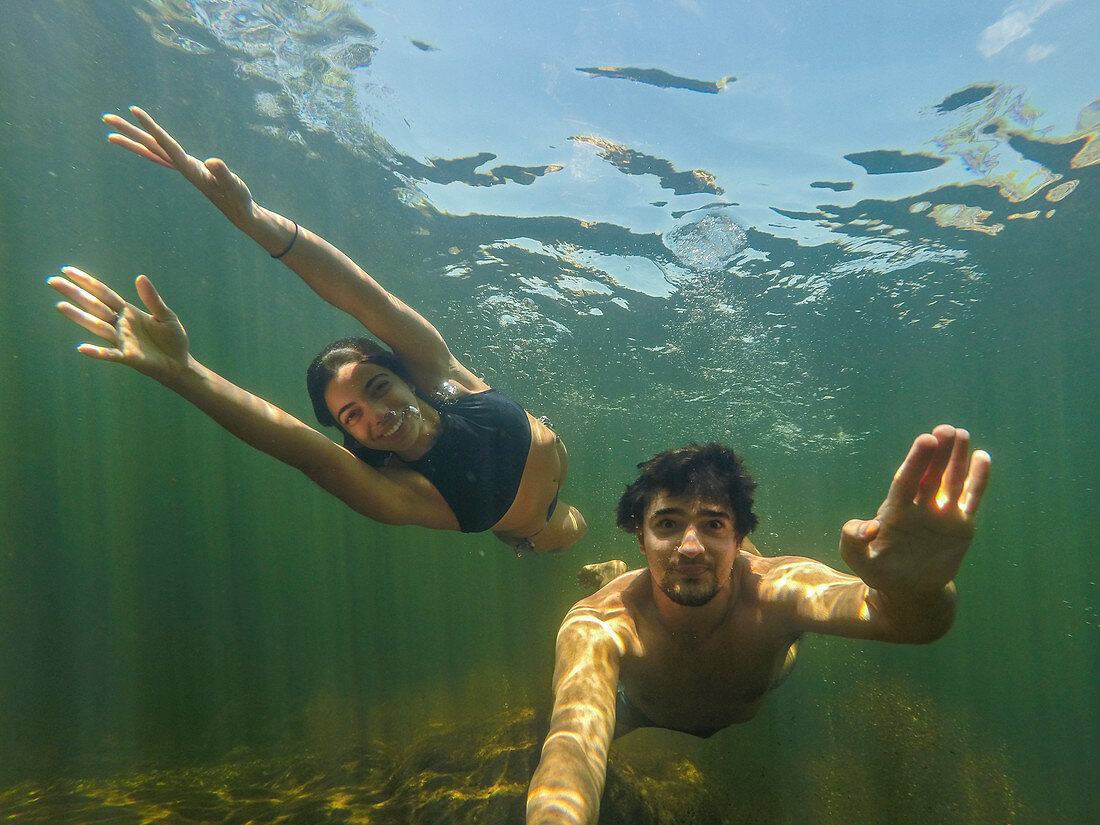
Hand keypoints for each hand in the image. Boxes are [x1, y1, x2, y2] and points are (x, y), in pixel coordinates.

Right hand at [49, 267, 189, 383]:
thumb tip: (140, 277)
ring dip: (79, 317)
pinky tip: (82, 348)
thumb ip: (152, 298)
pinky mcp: (127, 357)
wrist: (179, 364)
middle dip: (74, 293)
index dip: (87, 282)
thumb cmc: (172, 338)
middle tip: (52, 281)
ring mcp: (121, 341)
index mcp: (127, 312)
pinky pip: (110, 354)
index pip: (103, 294)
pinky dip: (97, 352)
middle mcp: (119, 325)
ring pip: (96, 326)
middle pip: (94, 306)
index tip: (67, 270)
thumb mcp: (165, 315)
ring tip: (60, 306)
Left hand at [103, 106, 255, 226]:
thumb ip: (223, 173)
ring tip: (110, 132)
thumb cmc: (239, 198)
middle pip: (149, 146)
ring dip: (133, 140)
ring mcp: (182, 168)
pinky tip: (142, 143)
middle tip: (106, 117)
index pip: (165, 143)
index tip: (133, 110)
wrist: (238, 213)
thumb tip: (212, 162)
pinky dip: (149, 148)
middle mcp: (180, 167)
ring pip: (151, 151)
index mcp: (189, 168)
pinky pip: (161, 156)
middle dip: (129, 131)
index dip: (150, 126)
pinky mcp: (188, 169)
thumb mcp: (234, 185)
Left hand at [839, 425, 990, 593]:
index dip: (916, 461)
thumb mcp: (857, 559)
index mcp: (895, 511)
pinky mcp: (961, 525)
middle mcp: (919, 506)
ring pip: (951, 480)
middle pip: (930, 474)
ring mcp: (941, 514)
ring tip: (961, 433)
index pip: (906, 481)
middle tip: (945, 429)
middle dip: (937, 453)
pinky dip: (978, 479)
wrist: (907, 588)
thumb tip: (871, 527)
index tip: (926, 440)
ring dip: (957, 458)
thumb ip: (853, 541)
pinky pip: (971, 498)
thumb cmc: (878, 570)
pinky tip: (982, 457)